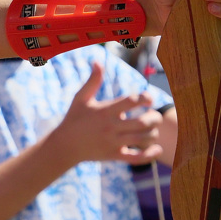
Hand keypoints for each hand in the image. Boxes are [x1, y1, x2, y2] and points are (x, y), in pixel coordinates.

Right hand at [47, 63, 162, 164]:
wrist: (64, 146)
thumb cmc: (74, 119)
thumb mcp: (80, 98)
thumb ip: (92, 81)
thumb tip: (97, 61)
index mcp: (105, 111)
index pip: (131, 101)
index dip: (145, 98)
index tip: (148, 99)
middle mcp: (111, 127)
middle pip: (142, 122)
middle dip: (154, 118)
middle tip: (154, 115)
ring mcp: (113, 143)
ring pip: (142, 139)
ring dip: (153, 134)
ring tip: (153, 130)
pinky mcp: (114, 156)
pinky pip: (136, 158)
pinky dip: (149, 154)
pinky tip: (157, 149)